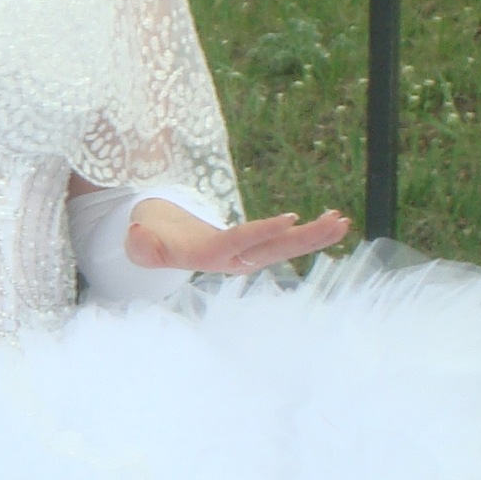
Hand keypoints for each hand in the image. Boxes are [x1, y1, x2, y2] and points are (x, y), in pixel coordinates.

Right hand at [125, 199, 349, 275]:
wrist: (156, 243)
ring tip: (343, 222)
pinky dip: (308, 233)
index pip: (240, 242)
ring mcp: (245, 256)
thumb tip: (137, 234)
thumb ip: (139, 244)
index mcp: (208, 255)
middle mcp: (233, 260)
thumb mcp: (139, 241)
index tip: (290, 219)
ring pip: (284, 248)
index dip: (264, 231)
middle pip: (273, 249)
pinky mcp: (253, 249)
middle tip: (336, 223)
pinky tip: (332, 222)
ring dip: (315, 237)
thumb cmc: (149, 237)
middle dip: (306, 238)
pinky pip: (284, 242)